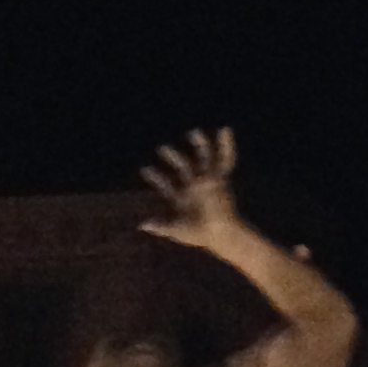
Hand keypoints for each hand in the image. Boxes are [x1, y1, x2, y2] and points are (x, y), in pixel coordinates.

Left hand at [139, 127, 240, 247]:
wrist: (221, 235)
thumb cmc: (199, 235)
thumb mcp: (176, 231)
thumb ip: (160, 227)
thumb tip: (141, 225)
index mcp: (183, 198)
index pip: (167, 185)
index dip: (156, 178)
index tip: (145, 169)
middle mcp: (196, 187)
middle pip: (184, 167)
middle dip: (174, 157)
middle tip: (162, 148)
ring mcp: (209, 182)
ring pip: (203, 159)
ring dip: (200, 145)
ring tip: (194, 132)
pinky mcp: (221, 180)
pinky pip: (225, 161)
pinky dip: (226, 146)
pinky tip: (224, 130)